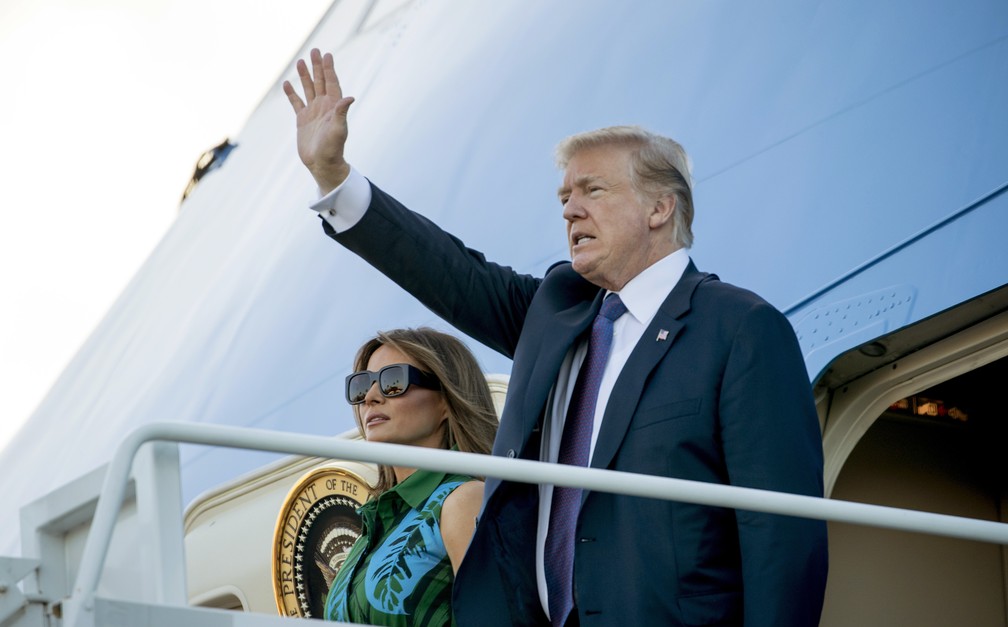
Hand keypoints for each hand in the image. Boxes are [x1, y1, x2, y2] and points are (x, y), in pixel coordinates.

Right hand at [283, 49, 353, 193]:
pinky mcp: (302, 120)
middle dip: (317, 67)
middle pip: (320, 82)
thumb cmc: (333, 148)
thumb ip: (342, 112)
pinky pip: (296, 103)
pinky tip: (287, 84)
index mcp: (334, 107)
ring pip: (308, 89)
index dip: (329, 69)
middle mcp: (324, 107)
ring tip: (300, 62)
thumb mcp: (339, 129)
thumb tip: (350, 97)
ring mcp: (313, 112)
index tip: (327, 55)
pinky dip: (291, 94)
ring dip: (304, 76)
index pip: (332, 83)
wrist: (322, 164)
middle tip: (315, 51)